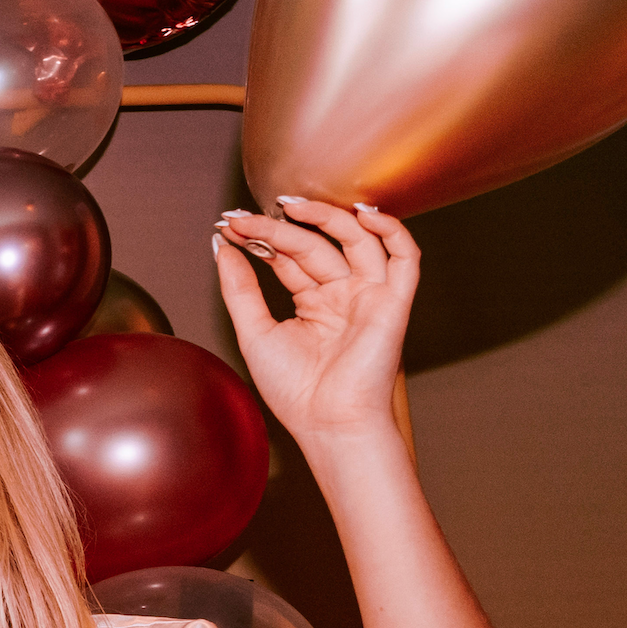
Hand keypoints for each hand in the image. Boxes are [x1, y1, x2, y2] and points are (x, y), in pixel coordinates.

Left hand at [214, 197, 420, 451]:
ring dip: (326, 217)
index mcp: (313, 303)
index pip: (289, 257)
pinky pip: (405, 258)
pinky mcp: (394, 302)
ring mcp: (369, 296)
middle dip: (278, 227)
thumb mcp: (254, 331)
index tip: (227, 225)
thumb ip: (240, 288)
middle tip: (241, 217)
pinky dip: (392, 231)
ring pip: (355, 241)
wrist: (328, 423)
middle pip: (314, 245)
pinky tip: (363, 214)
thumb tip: (221, 248)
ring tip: (287, 204)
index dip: (261, 237)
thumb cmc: (295, 391)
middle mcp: (343, 295)